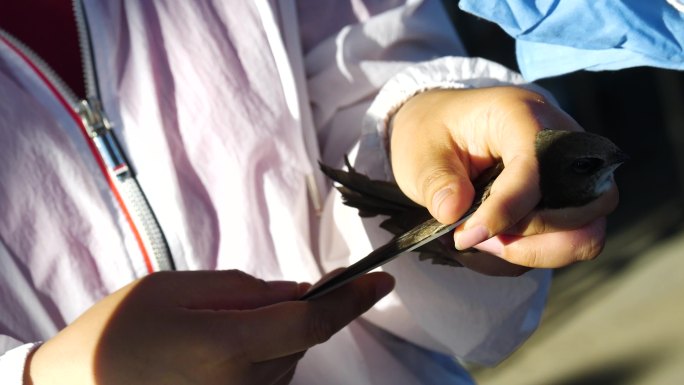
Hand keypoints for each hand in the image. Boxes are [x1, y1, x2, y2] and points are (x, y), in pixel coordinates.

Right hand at [25, 270, 393, 384]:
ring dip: (281, 334)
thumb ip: (246, 289)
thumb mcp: (178, 287)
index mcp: (227, 347)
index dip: (351, 299)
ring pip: (289, 360)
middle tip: (268, 294)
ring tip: (223, 325)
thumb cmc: (122, 327)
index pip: (310, 322)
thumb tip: (298, 290)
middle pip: (301, 339)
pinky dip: (266, 355)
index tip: (380, 279)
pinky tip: (224, 348)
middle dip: (303, 309)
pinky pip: (271, 379)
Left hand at [391, 86, 618, 270]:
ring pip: (586, 234)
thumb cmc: (433, 133)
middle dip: (528, 237)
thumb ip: (436, 182)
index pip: (538, 166)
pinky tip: (492, 244)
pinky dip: (528, 257)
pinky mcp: (568, 203)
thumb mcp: (420, 152)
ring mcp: (572, 174)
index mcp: (521, 115)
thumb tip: (454, 213)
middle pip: (585, 206)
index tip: (466, 235)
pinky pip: (566, 245)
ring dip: (533, 253)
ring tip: (483, 244)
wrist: (441, 129)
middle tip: (473, 237)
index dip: (507, 209)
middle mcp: (563, 142)